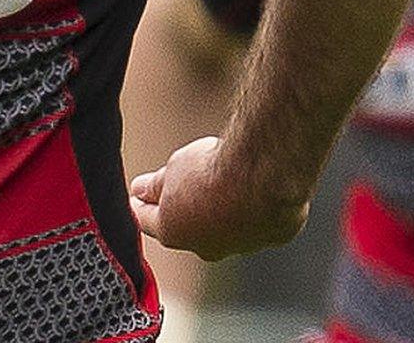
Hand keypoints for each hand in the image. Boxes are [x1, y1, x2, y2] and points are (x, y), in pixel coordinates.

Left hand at [130, 135, 309, 261]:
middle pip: (191, 227)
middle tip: (188, 182)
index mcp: (172, 231)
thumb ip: (156, 185)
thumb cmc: (215, 169)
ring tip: (233, 178)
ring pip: (230, 227)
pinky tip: (262, 186)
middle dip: (187, 208)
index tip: (138, 195)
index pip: (147, 220)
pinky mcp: (275, 236)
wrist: (264, 173)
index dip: (140, 204)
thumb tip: (139, 190)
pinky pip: (264, 221)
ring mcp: (243, 245)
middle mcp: (206, 247)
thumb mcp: (175, 167)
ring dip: (227, 209)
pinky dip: (260, 208)